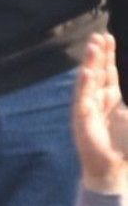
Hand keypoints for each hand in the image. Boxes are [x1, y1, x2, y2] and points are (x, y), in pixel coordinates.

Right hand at [73, 33, 127, 193]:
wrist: (114, 169)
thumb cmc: (126, 146)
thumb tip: (125, 99)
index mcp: (111, 100)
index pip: (107, 73)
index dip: (107, 56)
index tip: (108, 38)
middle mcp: (97, 101)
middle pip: (97, 72)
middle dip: (98, 54)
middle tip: (99, 36)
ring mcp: (87, 109)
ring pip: (89, 81)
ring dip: (90, 63)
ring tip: (92, 46)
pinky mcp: (81, 120)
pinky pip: (82, 98)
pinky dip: (84, 85)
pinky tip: (87, 72)